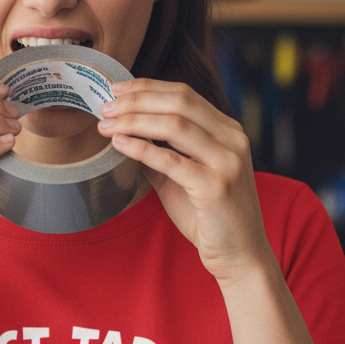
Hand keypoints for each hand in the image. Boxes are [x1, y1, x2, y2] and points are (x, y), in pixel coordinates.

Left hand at [97, 78, 272, 283]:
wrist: (239, 256)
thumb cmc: (210, 218)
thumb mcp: (183, 178)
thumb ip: (161, 155)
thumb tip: (124, 135)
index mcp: (228, 131)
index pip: (184, 94)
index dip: (147, 87)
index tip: (116, 89)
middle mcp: (233, 140)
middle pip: (179, 102)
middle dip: (136, 100)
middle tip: (104, 106)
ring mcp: (227, 161)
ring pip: (174, 125)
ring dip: (134, 120)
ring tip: (106, 124)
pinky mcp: (215, 186)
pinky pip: (171, 160)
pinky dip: (141, 148)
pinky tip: (119, 144)